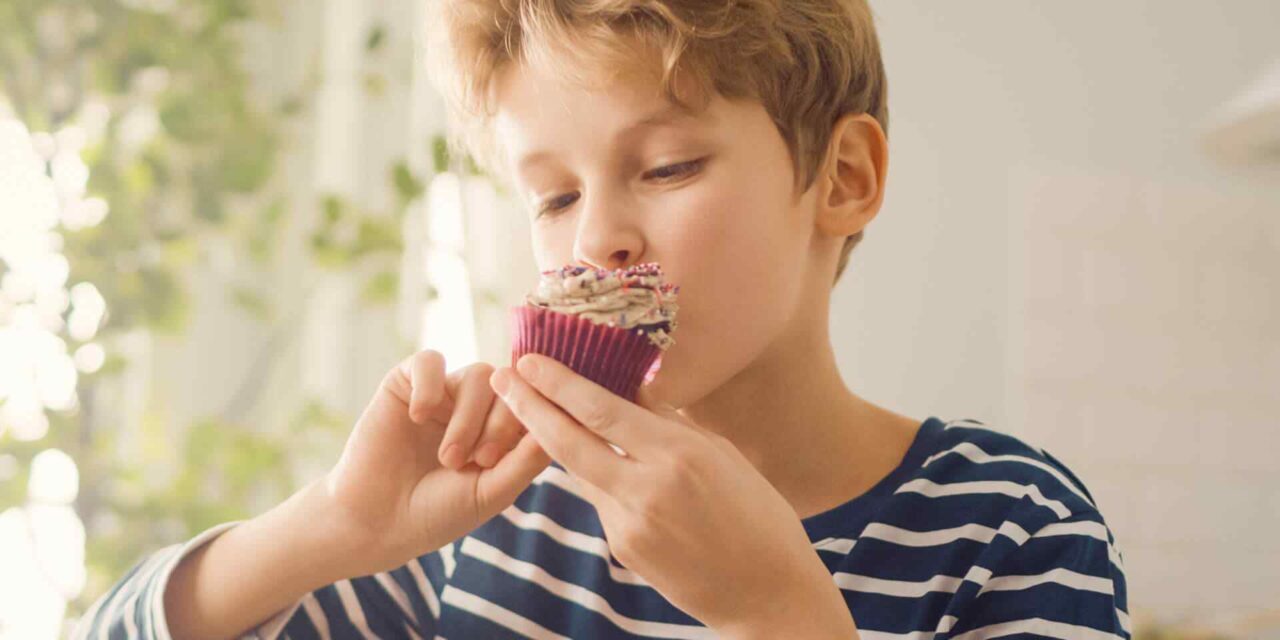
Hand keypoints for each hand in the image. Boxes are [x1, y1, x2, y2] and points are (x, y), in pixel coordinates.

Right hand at [321, 350, 551, 576]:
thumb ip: (526, 459)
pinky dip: (430, 385)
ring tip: (448, 457)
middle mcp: (477, 407)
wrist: (375, 522)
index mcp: (503, 431)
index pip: (535, 403)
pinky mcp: (406, 384)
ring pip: (477, 375)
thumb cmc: (436, 513)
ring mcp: (444, 394)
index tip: (500, 459)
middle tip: (477, 461)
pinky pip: (430, 360)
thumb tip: (564, 425)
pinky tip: (418, 416)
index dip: (528, 422)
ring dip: (467, 417)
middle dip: (499, 425)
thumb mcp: (490, 492)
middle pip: (509, 387)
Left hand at [490, 354, 852, 634]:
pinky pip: (601, 500)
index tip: (529, 360)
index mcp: (678, 454)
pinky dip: (600, 478)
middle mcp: (646, 488)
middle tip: (501, 376)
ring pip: (581, 470)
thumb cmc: (758, 514)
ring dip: (559, 440)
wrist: (766, 591)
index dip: (558, 383)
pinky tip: (609, 468)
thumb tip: (634, 390)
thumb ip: (672, 424)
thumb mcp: (723, 455)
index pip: (601, 410)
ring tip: (537, 409)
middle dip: (529, 405)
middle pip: (567, 440)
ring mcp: (629, 523)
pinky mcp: (622, 548)